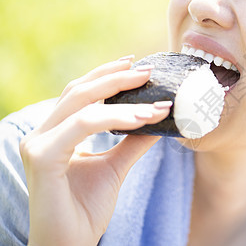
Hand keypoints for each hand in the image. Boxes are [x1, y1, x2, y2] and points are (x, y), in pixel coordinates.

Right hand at [20, 56, 170, 245]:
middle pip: (80, 90)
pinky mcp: (42, 157)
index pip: (81, 93)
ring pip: (83, 104)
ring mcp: (38, 143)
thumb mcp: (115, 166)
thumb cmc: (86, 208)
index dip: (107, 75)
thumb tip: (158, 119)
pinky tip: (142, 118)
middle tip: (147, 70)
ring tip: (156, 102)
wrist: (70, 245)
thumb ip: (133, 141)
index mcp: (56, 132)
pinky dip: (114, 118)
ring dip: (123, 98)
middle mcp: (43, 132)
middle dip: (116, 77)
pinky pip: (83, 125)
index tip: (137, 66)